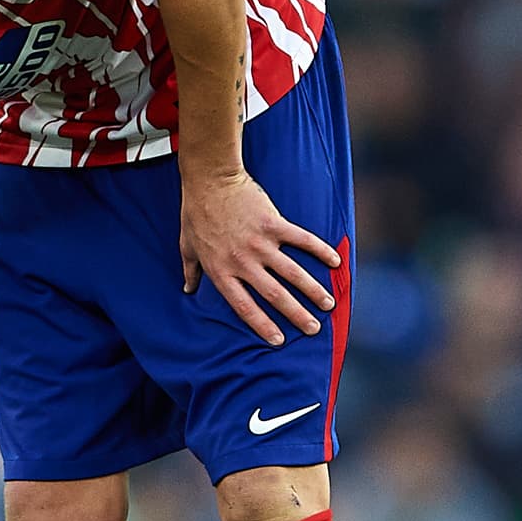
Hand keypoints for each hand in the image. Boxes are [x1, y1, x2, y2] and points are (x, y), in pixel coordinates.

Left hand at [180, 168, 339, 346]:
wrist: (210, 180)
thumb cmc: (196, 213)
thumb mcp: (186, 246)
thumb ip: (190, 270)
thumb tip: (187, 289)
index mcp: (221, 271)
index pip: (244, 306)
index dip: (263, 325)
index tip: (279, 340)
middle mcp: (243, 262)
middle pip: (274, 296)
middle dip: (297, 315)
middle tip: (314, 328)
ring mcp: (260, 243)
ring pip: (293, 273)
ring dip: (313, 291)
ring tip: (328, 304)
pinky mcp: (274, 223)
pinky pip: (302, 240)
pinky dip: (320, 251)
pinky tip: (335, 262)